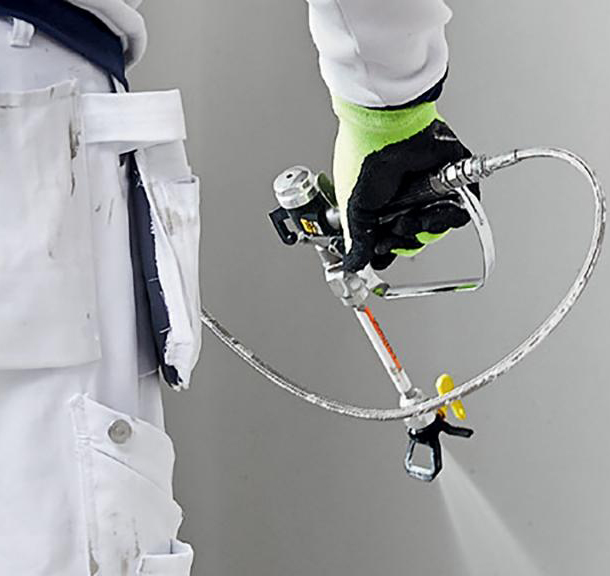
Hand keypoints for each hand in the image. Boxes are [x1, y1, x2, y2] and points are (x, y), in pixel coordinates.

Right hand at [331, 96, 478, 271]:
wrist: (390, 128)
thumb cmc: (366, 157)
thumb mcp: (356, 209)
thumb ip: (358, 241)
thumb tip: (352, 265)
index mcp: (380, 205)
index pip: (388, 240)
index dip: (388, 250)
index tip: (383, 251)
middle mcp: (404, 199)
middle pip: (413, 240)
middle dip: (405, 239)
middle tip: (396, 225)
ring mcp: (428, 192)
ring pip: (436, 230)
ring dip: (425, 227)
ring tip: (412, 211)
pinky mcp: (453, 181)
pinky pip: (461, 212)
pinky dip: (449, 215)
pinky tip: (431, 206)